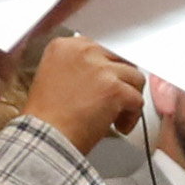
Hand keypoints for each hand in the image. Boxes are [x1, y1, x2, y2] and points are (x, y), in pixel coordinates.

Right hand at [21, 33, 144, 148]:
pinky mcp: (115, 89)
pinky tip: (119, 126)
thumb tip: (98, 73)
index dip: (107, 69)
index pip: (99, 48)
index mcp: (64, 46)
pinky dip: (132, 116)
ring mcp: (100, 69)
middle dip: (121, 82)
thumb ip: (76, 67)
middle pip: (119, 60)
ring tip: (117, 115)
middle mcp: (83, 52)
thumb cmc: (47, 118)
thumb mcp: (53, 78)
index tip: (106, 83)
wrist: (46, 138)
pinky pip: (138, 99)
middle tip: (116, 100)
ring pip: (134, 78)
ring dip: (130, 98)